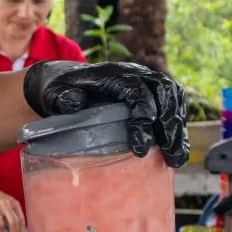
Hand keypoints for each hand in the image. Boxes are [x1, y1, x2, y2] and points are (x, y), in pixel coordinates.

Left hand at [23, 61, 190, 167]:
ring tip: (176, 158)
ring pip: (172, 97)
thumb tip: (74, 104)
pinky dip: (177, 125)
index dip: (142, 119)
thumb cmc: (60, 91)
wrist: (66, 80)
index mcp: (112, 73)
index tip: (139, 149)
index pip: (137, 92)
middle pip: (163, 92)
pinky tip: (176, 149)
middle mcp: (133, 72)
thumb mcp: (53, 93)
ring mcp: (144, 79)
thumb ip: (61, 98)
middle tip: (169, 156)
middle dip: (169, 125)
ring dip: (178, 127)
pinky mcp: (150, 91)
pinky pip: (172, 104)